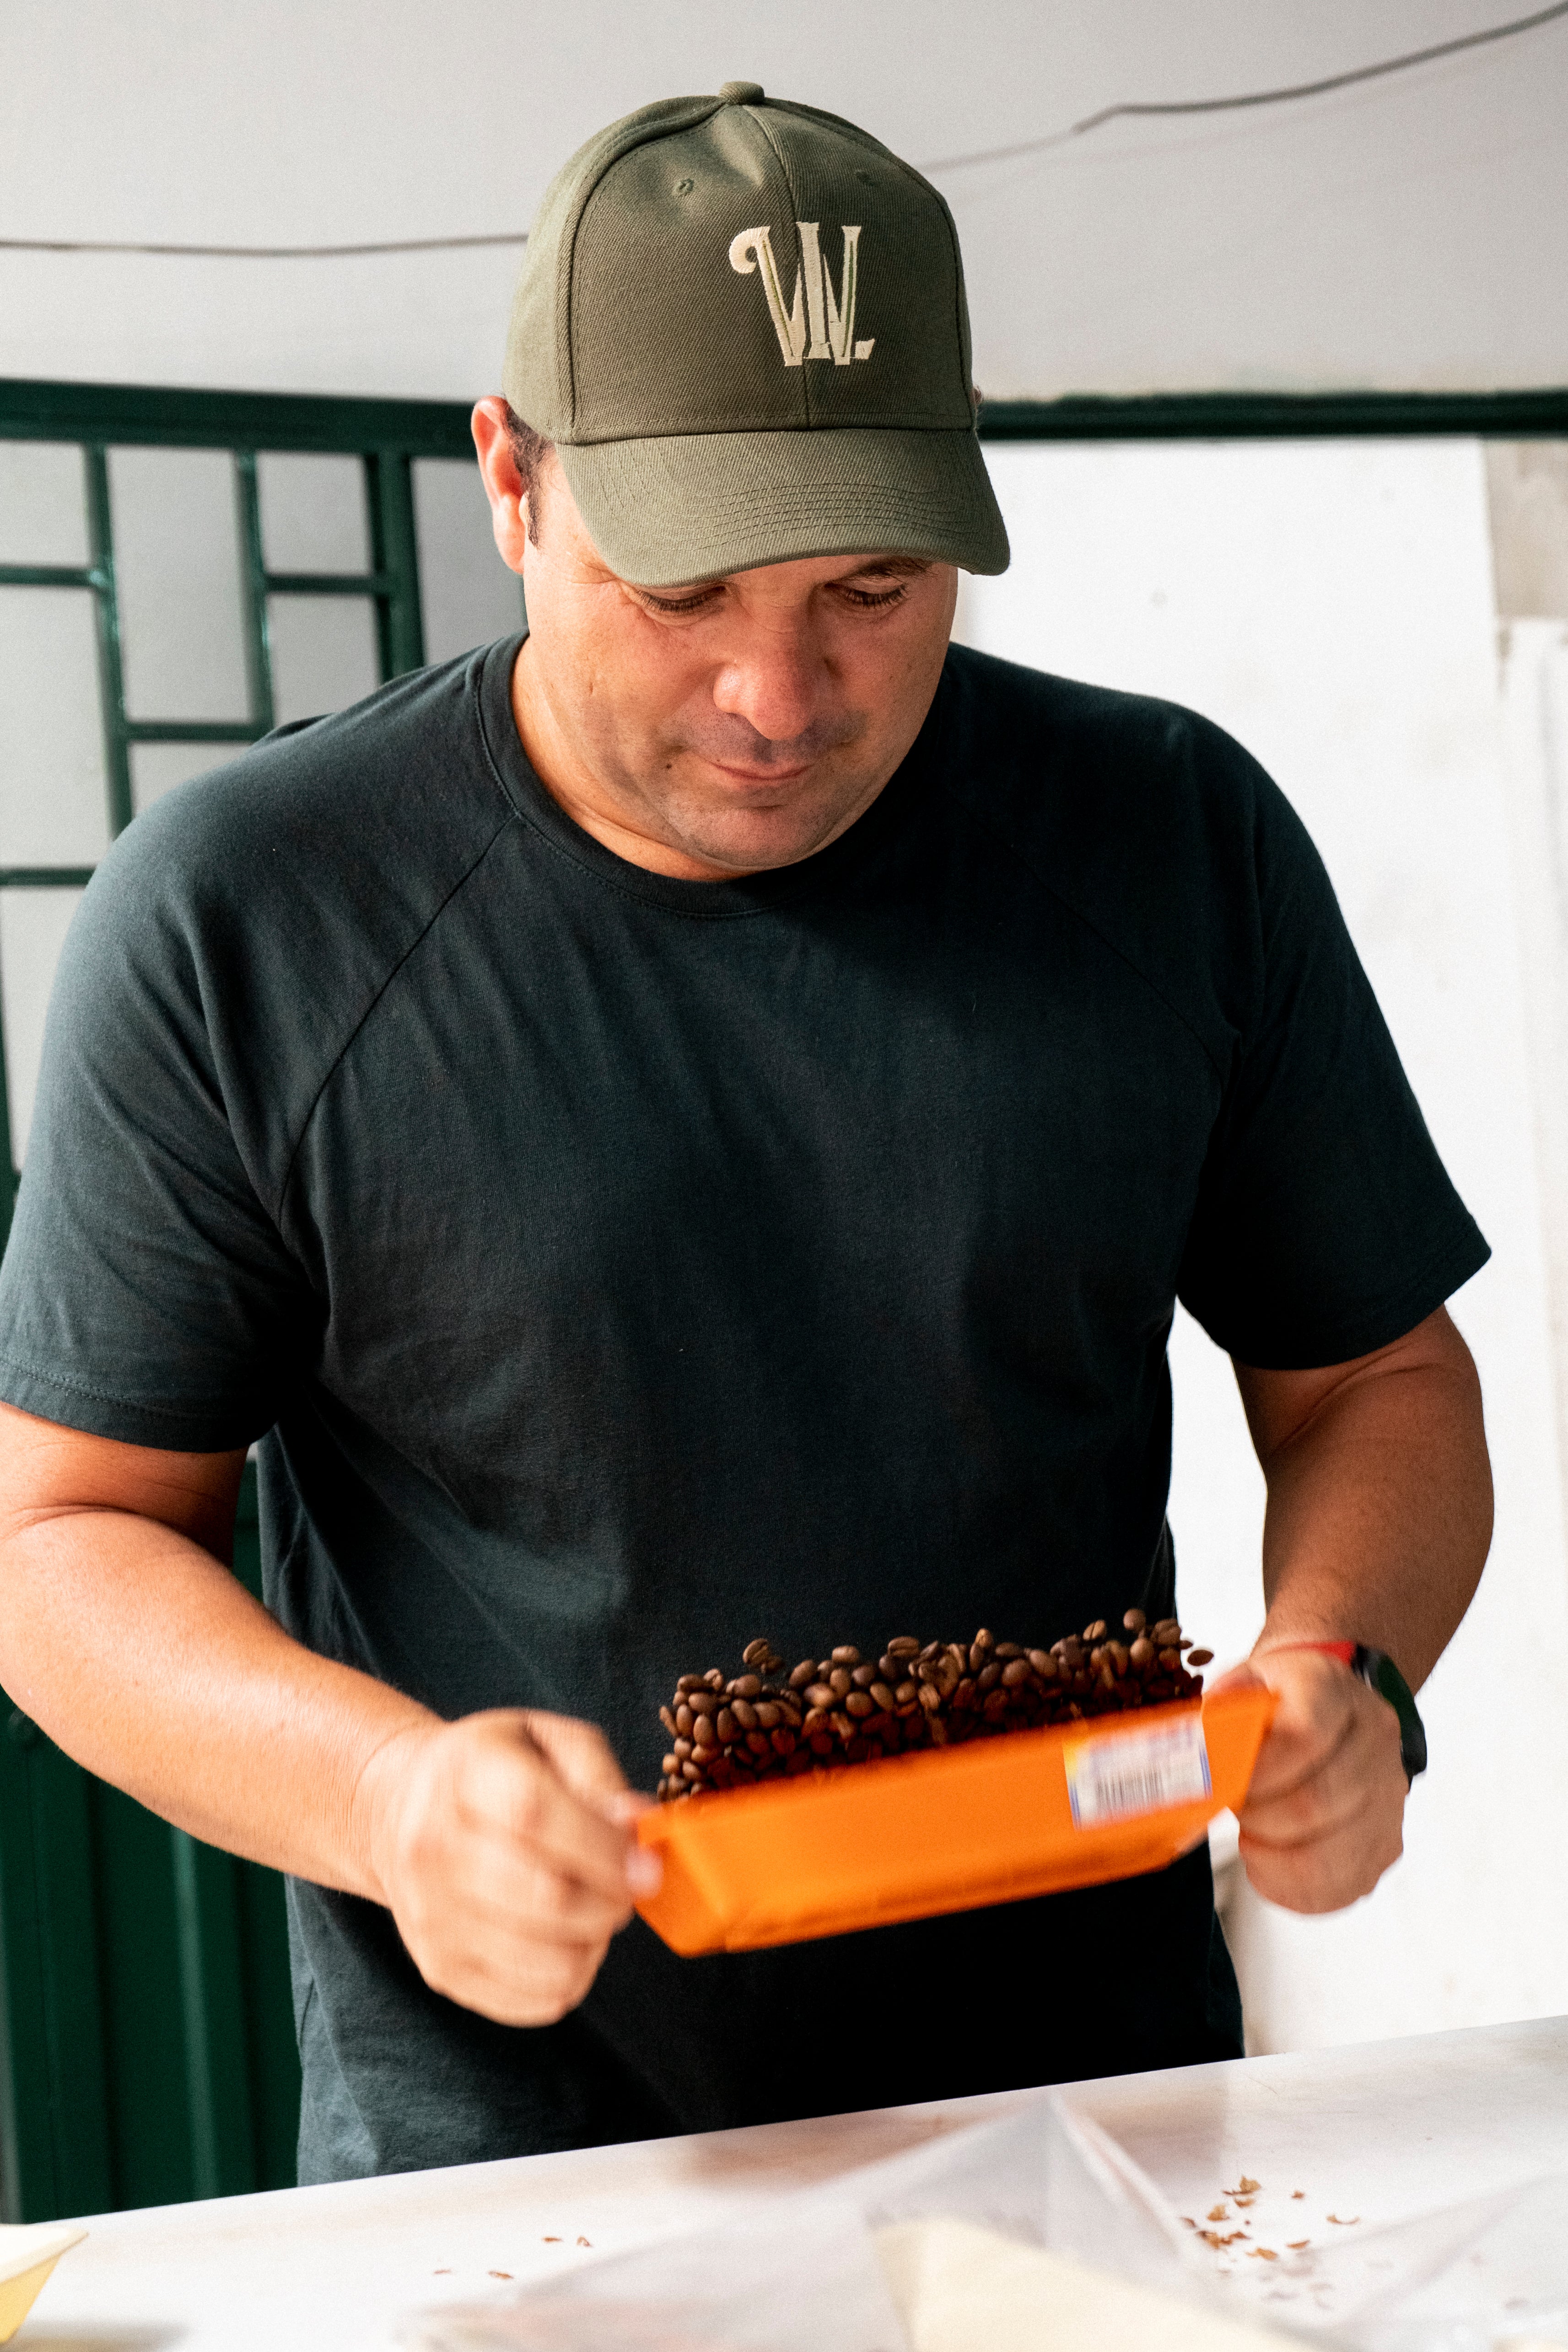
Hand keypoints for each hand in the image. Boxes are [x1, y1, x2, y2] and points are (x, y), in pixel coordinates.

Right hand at [357, 1708, 660, 2025]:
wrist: (398, 1811)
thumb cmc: (494, 1770)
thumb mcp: (548, 1739)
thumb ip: (598, 1776)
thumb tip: (637, 1825)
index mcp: (465, 1774)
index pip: (535, 1816)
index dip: (604, 1847)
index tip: (646, 1865)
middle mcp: (433, 1847)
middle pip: (547, 1898)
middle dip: (612, 1900)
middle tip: (626, 1886)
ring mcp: (430, 1917)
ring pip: (550, 1961)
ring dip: (595, 1943)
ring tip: (593, 1910)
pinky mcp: (440, 1970)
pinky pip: (535, 2002)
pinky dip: (571, 1978)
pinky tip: (566, 1940)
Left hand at [1213, 1648, 1406, 1913]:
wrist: (1331, 1713)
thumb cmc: (1277, 1705)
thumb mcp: (1242, 1687)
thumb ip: (1221, 1716)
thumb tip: (1204, 1754)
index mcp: (1334, 1690)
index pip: (1304, 1736)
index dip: (1255, 1771)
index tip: (1221, 1782)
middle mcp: (1375, 1741)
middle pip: (1315, 1803)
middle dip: (1256, 1817)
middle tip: (1232, 1809)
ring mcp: (1389, 1797)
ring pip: (1330, 1857)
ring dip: (1273, 1857)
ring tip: (1250, 1836)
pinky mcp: (1387, 1844)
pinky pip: (1341, 1888)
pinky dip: (1292, 1887)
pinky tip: (1269, 1861)